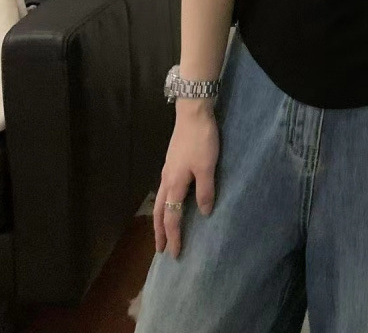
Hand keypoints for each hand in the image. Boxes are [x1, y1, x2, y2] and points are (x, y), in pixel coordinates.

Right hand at [153, 102, 218, 257]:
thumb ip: (205, 191)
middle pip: (160, 212)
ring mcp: (167, 170)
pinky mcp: (171, 162)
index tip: (174, 254)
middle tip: (160, 250)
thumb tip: (204, 214)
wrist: (193, 114)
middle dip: (160, 232)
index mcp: (175, 184)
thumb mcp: (207, 167)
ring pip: (160, 201)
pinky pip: (165, 190)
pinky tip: (171, 202)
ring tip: (162, 231)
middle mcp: (167, 180)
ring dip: (160, 219)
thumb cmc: (201, 141)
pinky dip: (164, 204)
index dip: (174, 236)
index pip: (172, 218)